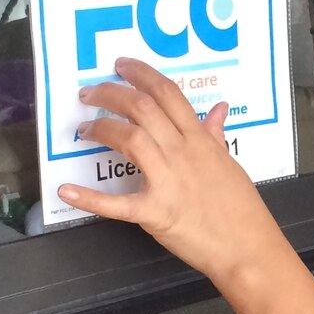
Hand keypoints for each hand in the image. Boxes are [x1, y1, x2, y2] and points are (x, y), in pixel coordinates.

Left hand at [56, 57, 282, 286]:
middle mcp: (182, 153)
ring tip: (84, 129)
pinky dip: (90, 198)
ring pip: (131, 139)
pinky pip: (118, 204)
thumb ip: (215, 135)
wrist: (247, 248)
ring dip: (102, 128)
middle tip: (88, 93)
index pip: (168, 94)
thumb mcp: (230, 164)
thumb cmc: (241, 208)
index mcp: (199, 140)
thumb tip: (218, 109)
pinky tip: (66, 191)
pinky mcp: (156, 212)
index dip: (141, 74)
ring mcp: (168, 181)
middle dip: (111, 93)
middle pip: (142, 108)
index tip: (121, 65)